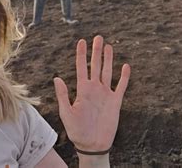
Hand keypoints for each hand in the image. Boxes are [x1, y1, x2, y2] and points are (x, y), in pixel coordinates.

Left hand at [54, 35, 130, 152]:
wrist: (92, 145)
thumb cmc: (77, 131)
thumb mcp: (66, 113)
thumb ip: (63, 95)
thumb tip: (56, 78)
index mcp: (82, 90)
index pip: (81, 67)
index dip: (81, 54)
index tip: (81, 41)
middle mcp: (94, 89)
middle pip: (95, 65)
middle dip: (96, 51)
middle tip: (98, 37)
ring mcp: (105, 94)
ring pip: (107, 72)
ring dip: (108, 59)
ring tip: (109, 46)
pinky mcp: (115, 102)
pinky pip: (121, 86)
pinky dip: (124, 77)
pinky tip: (125, 66)